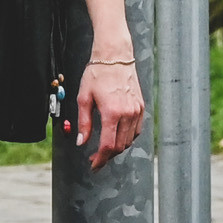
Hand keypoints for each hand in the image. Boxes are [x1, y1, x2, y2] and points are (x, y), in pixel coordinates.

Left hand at [72, 51, 145, 169]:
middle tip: (95, 157)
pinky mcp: (141, 107)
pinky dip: (126, 138)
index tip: (93, 165)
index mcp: (112, 112)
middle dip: (107, 156)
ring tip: (104, 147)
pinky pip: (136, 131)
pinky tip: (116, 135)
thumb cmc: (97, 73)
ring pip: (129, 140)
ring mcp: (136, 111)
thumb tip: (81, 142)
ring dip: (116, 148)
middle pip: (119, 146)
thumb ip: (83, 123)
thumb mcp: (84, 98)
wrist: (115, 56)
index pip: (108, 146)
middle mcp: (127, 114)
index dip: (100, 159)